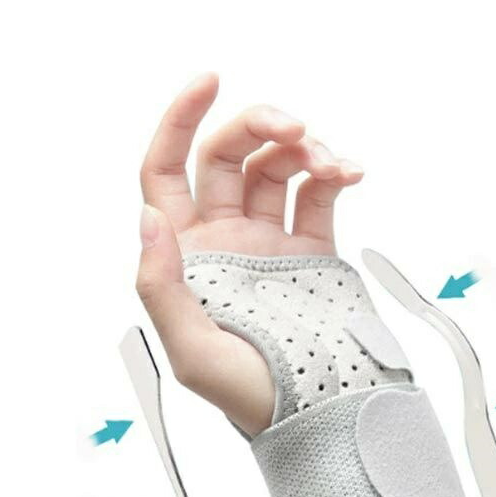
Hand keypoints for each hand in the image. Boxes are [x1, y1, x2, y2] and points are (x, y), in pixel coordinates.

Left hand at [136, 73, 363, 434]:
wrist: (321, 412)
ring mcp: (272, 244)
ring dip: (303, 150)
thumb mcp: (193, 353)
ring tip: (330, 165)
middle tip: (292, 129)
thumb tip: (147, 218)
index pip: (167, 174)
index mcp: (192, 259)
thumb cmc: (253, 396)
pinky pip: (319, 195)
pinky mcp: (314, 250)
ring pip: (278, 169)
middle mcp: (228, 243)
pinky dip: (334, 174)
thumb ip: (162, 286)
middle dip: (257, 127)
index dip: (177, 123)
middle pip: (230, 158)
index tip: (206, 84)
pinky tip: (348, 172)